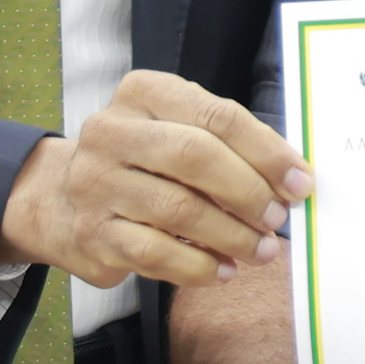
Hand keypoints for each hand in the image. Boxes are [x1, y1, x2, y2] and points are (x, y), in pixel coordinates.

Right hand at [0, 69, 311, 288]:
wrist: (64, 199)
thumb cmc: (148, 162)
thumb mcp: (181, 131)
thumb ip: (232, 145)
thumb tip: (292, 181)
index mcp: (143, 93)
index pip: (217, 116)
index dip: (267, 152)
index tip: (300, 183)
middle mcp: (111, 132)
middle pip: (195, 156)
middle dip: (248, 191)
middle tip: (278, 219)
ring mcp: (95, 183)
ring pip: (178, 209)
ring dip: (232, 235)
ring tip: (261, 250)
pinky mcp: (92, 233)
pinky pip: (156, 253)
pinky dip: (199, 266)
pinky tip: (223, 270)